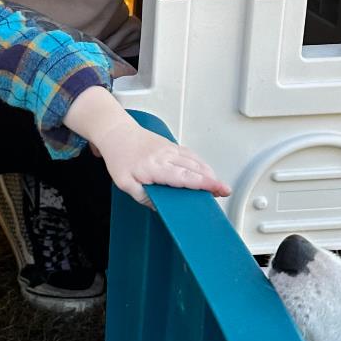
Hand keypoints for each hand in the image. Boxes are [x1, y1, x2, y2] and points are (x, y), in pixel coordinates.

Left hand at [91, 114, 230, 205]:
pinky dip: (201, 164)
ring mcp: (170, 149)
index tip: (216, 188)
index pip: (184, 177)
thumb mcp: (125, 183)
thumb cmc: (120, 156)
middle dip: (212, 180)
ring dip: (208, 172)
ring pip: (195, 161)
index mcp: (155, 166)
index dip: (203, 183)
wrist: (116, 133)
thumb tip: (159, 208)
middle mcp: (166, 156)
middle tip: (224, 191)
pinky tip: (205, 172)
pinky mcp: (171, 146)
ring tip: (217, 185)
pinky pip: (190, 155)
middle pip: (195, 169)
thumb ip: (143, 197)